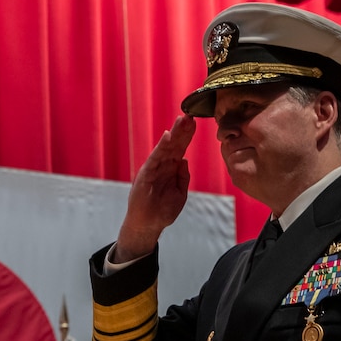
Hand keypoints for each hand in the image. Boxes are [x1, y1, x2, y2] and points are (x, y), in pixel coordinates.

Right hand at [111, 114, 195, 262]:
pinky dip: (161, 147)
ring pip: (165, 148)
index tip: (194, 122)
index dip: (187, 136)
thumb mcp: (180, 194)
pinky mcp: (146, 175)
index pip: (180, 149)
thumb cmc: (162, 211)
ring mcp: (153, 169)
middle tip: (190, 115)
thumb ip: (183, 177)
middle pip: (174, 144)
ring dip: (174, 134)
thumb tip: (184, 160)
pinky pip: (155, 158)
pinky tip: (167, 136)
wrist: (148, 225)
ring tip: (182, 120)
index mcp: (170, 169)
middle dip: (182, 130)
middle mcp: (162, 166)